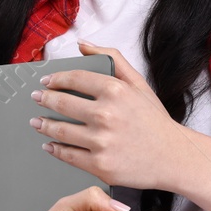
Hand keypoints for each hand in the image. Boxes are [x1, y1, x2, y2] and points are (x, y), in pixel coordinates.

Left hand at [29, 40, 190, 192]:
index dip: (55, 78)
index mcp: (115, 91)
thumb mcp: (139, 83)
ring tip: (37, 122)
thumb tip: (83, 44)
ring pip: (59, 130)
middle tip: (37, 98)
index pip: (74, 78)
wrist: (173, 156)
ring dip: (43, 125)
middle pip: (61, 103)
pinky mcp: (99, 165)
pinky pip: (67, 155)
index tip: (46, 81)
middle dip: (43, 99)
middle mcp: (106, 115)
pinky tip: (50, 145)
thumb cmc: (155, 120)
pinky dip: (54, 149)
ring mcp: (101, 142)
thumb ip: (112, 58)